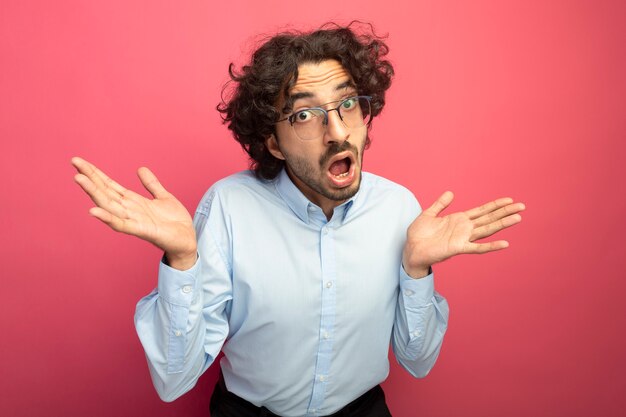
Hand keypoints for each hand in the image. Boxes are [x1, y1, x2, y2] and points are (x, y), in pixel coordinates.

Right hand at [72, 157, 196, 269]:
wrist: (187, 240)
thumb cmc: (174, 222)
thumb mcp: (163, 197)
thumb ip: (151, 184)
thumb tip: (140, 168)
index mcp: (133, 201)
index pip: (110, 185)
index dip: (96, 173)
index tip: (80, 162)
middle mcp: (129, 210)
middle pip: (105, 191)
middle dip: (90, 178)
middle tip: (75, 163)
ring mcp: (133, 220)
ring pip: (109, 204)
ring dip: (93, 192)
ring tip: (79, 179)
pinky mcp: (142, 231)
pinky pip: (121, 224)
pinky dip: (108, 218)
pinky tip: (94, 211)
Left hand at [402, 191, 524, 277]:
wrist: (411, 249)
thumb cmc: (419, 234)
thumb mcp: (429, 214)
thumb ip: (440, 204)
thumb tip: (450, 193)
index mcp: (459, 219)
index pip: (482, 210)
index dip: (495, 205)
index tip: (510, 200)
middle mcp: (464, 228)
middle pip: (489, 218)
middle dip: (505, 212)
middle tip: (522, 206)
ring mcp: (463, 238)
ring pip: (487, 229)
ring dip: (502, 224)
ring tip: (518, 218)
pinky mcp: (458, 248)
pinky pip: (478, 247)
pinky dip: (491, 246)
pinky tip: (504, 243)